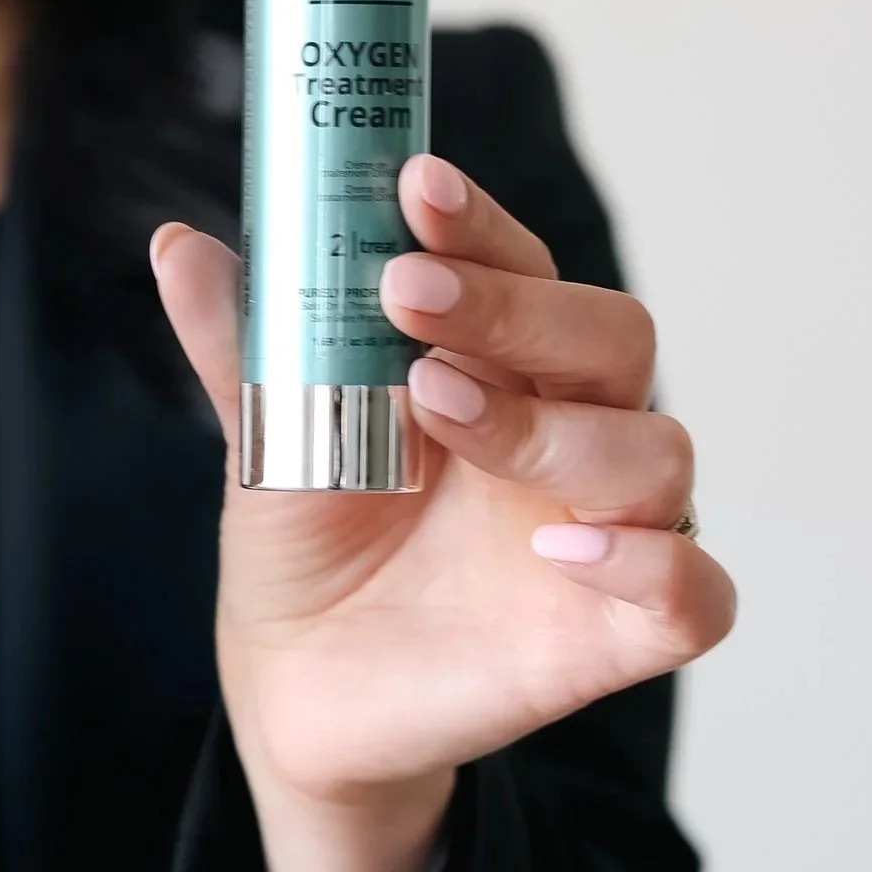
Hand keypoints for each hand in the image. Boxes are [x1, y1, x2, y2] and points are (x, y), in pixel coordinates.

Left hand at [152, 152, 734, 871]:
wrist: (296, 687)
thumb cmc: (309, 537)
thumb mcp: (268, 431)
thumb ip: (244, 342)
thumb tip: (175, 244)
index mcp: (499, 361)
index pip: (521, 265)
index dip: (480, 222)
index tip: (414, 185)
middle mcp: (568, 427)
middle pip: (610, 335)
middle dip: (516, 306)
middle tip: (407, 292)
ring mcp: (602, 527)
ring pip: (656, 450)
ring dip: (554, 425)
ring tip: (438, 407)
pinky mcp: (618, 632)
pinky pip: (697, 591)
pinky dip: (652, 563)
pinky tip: (564, 549)